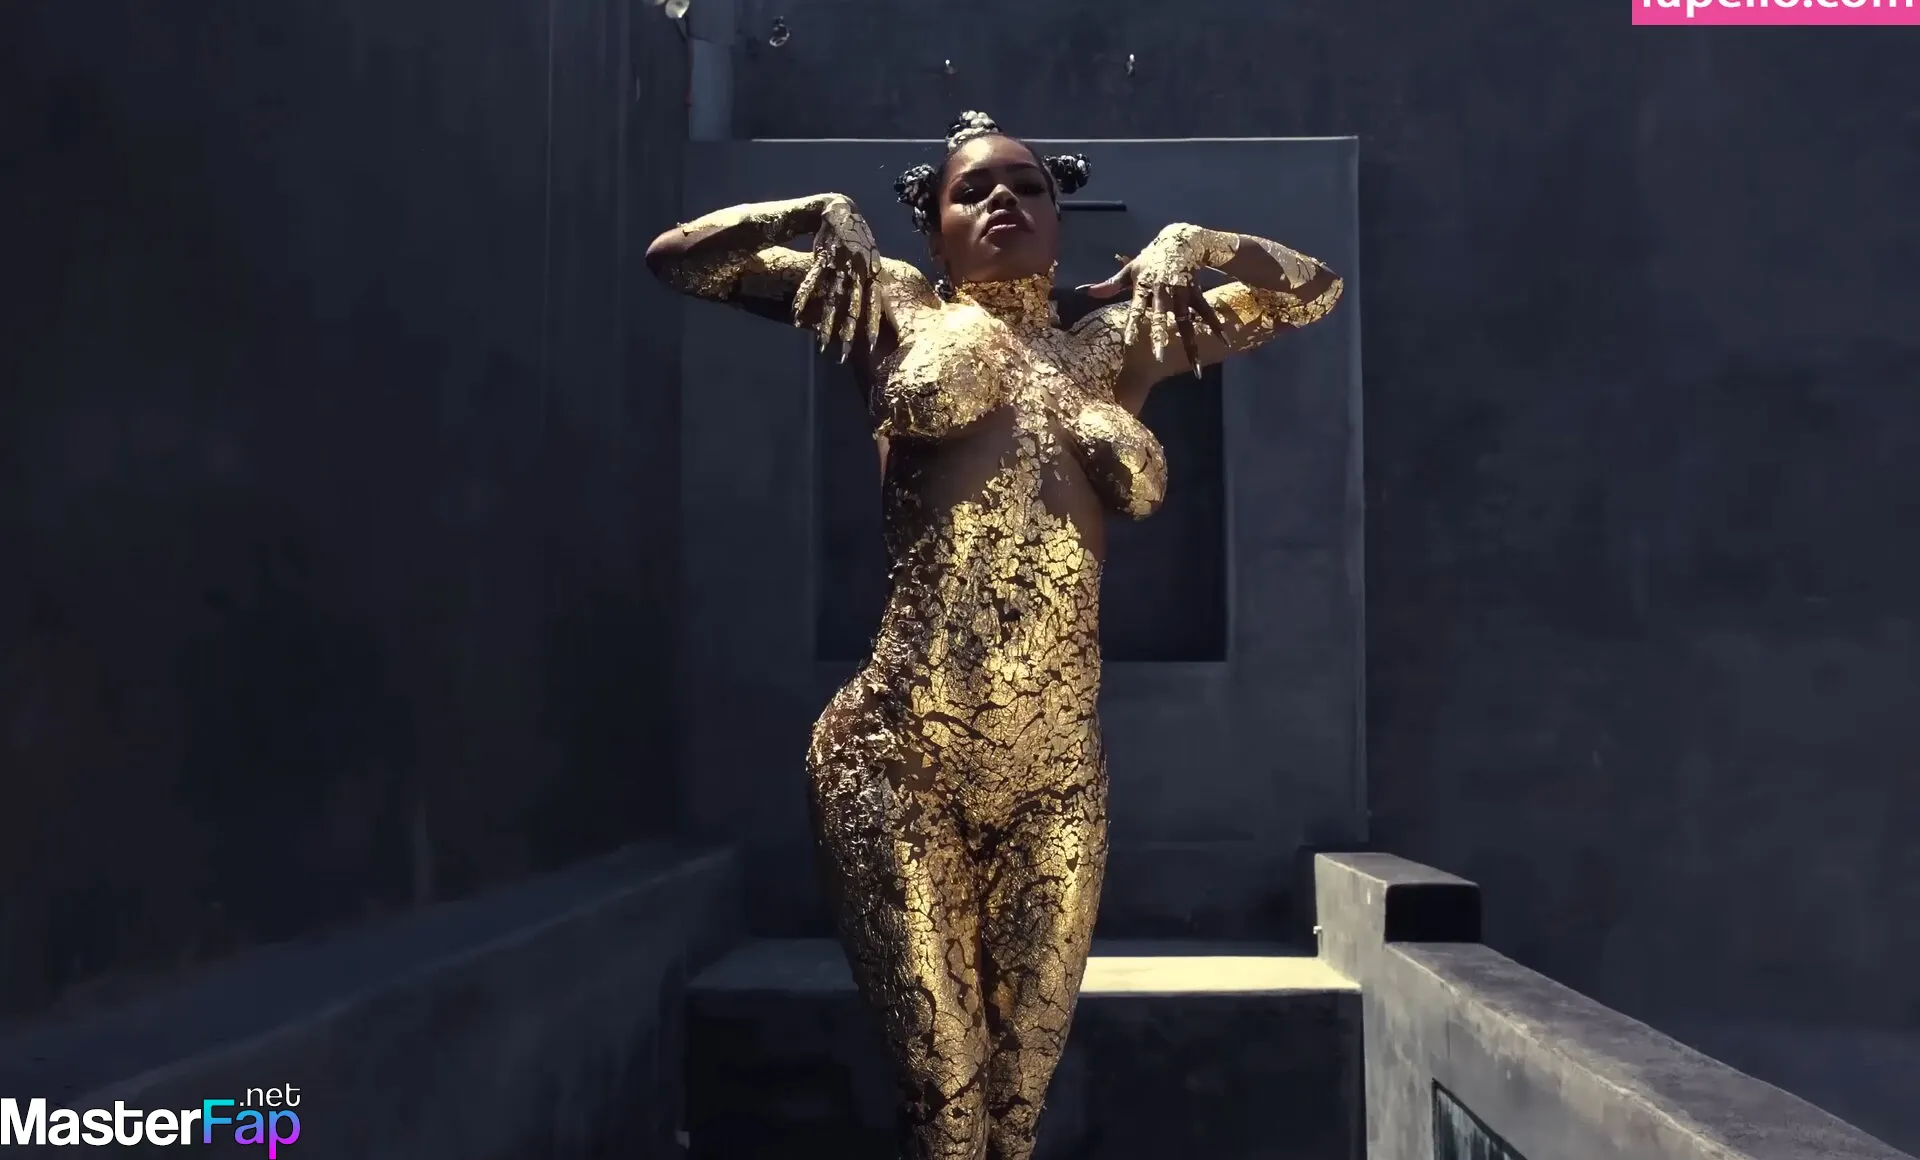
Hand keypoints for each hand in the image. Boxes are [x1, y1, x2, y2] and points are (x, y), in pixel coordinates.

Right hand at [793, 195, 882, 361]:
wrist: (840, 209)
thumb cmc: (856, 236)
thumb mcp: (869, 255)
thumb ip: (871, 276)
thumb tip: (877, 295)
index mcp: (870, 272)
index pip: (874, 302)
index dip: (873, 323)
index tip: (873, 345)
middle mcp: (856, 272)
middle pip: (852, 307)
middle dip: (848, 332)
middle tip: (845, 355)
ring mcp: (838, 266)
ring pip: (832, 300)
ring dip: (826, 323)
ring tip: (821, 344)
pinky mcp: (822, 259)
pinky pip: (812, 281)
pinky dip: (804, 297)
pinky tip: (797, 314)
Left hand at [1078, 225, 1231, 374]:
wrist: (1181, 240)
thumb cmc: (1151, 259)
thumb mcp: (1130, 269)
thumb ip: (1109, 285)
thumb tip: (1084, 292)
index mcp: (1145, 287)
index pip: (1136, 308)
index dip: (1133, 324)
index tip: (1130, 342)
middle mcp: (1164, 292)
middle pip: (1162, 318)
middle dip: (1161, 337)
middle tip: (1159, 358)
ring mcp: (1182, 294)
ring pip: (1187, 322)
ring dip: (1192, 344)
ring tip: (1197, 367)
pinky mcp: (1196, 294)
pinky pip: (1207, 313)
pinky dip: (1216, 326)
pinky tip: (1224, 341)